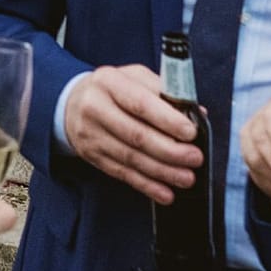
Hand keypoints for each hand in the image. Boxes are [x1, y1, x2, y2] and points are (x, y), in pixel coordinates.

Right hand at [62, 64, 203, 203]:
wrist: (73, 103)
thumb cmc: (114, 89)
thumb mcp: (135, 78)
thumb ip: (164, 92)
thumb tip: (197, 114)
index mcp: (109, 82)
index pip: (140, 103)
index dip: (167, 120)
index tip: (191, 132)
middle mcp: (95, 107)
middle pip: (136, 135)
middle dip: (170, 151)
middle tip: (195, 158)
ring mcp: (91, 134)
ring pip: (131, 158)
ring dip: (162, 172)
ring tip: (187, 178)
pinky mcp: (92, 156)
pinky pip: (122, 174)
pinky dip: (146, 185)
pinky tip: (165, 192)